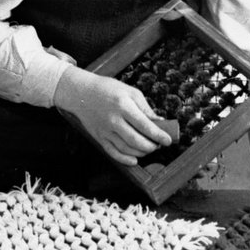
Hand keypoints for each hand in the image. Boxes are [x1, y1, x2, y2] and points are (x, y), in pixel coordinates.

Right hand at [53, 68, 175, 164]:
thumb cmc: (108, 89)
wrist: (81, 93)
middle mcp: (113, 120)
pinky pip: (113, 153)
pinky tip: (135, 161)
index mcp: (123, 106)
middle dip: (151, 146)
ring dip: (141, 153)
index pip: (144, 125)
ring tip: (149, 149)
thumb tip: (159, 122)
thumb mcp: (130, 92)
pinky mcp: (99, 137)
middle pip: (136, 140)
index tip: (168, 140)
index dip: (158, 135)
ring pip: (126, 149)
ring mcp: (105, 130)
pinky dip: (125, 160)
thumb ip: (145, 108)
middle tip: (158, 145)